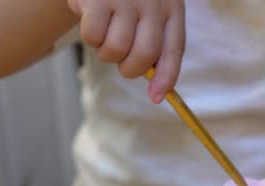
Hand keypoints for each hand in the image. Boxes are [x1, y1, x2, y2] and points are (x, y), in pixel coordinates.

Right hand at [68, 0, 184, 102]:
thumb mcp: (150, 12)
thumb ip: (155, 45)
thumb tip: (156, 92)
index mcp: (171, 8)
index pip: (174, 50)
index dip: (166, 78)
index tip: (157, 98)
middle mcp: (152, 2)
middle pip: (145, 54)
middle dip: (130, 69)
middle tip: (122, 61)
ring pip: (116, 49)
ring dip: (107, 53)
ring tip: (106, 36)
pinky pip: (93, 37)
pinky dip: (90, 38)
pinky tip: (93, 21)